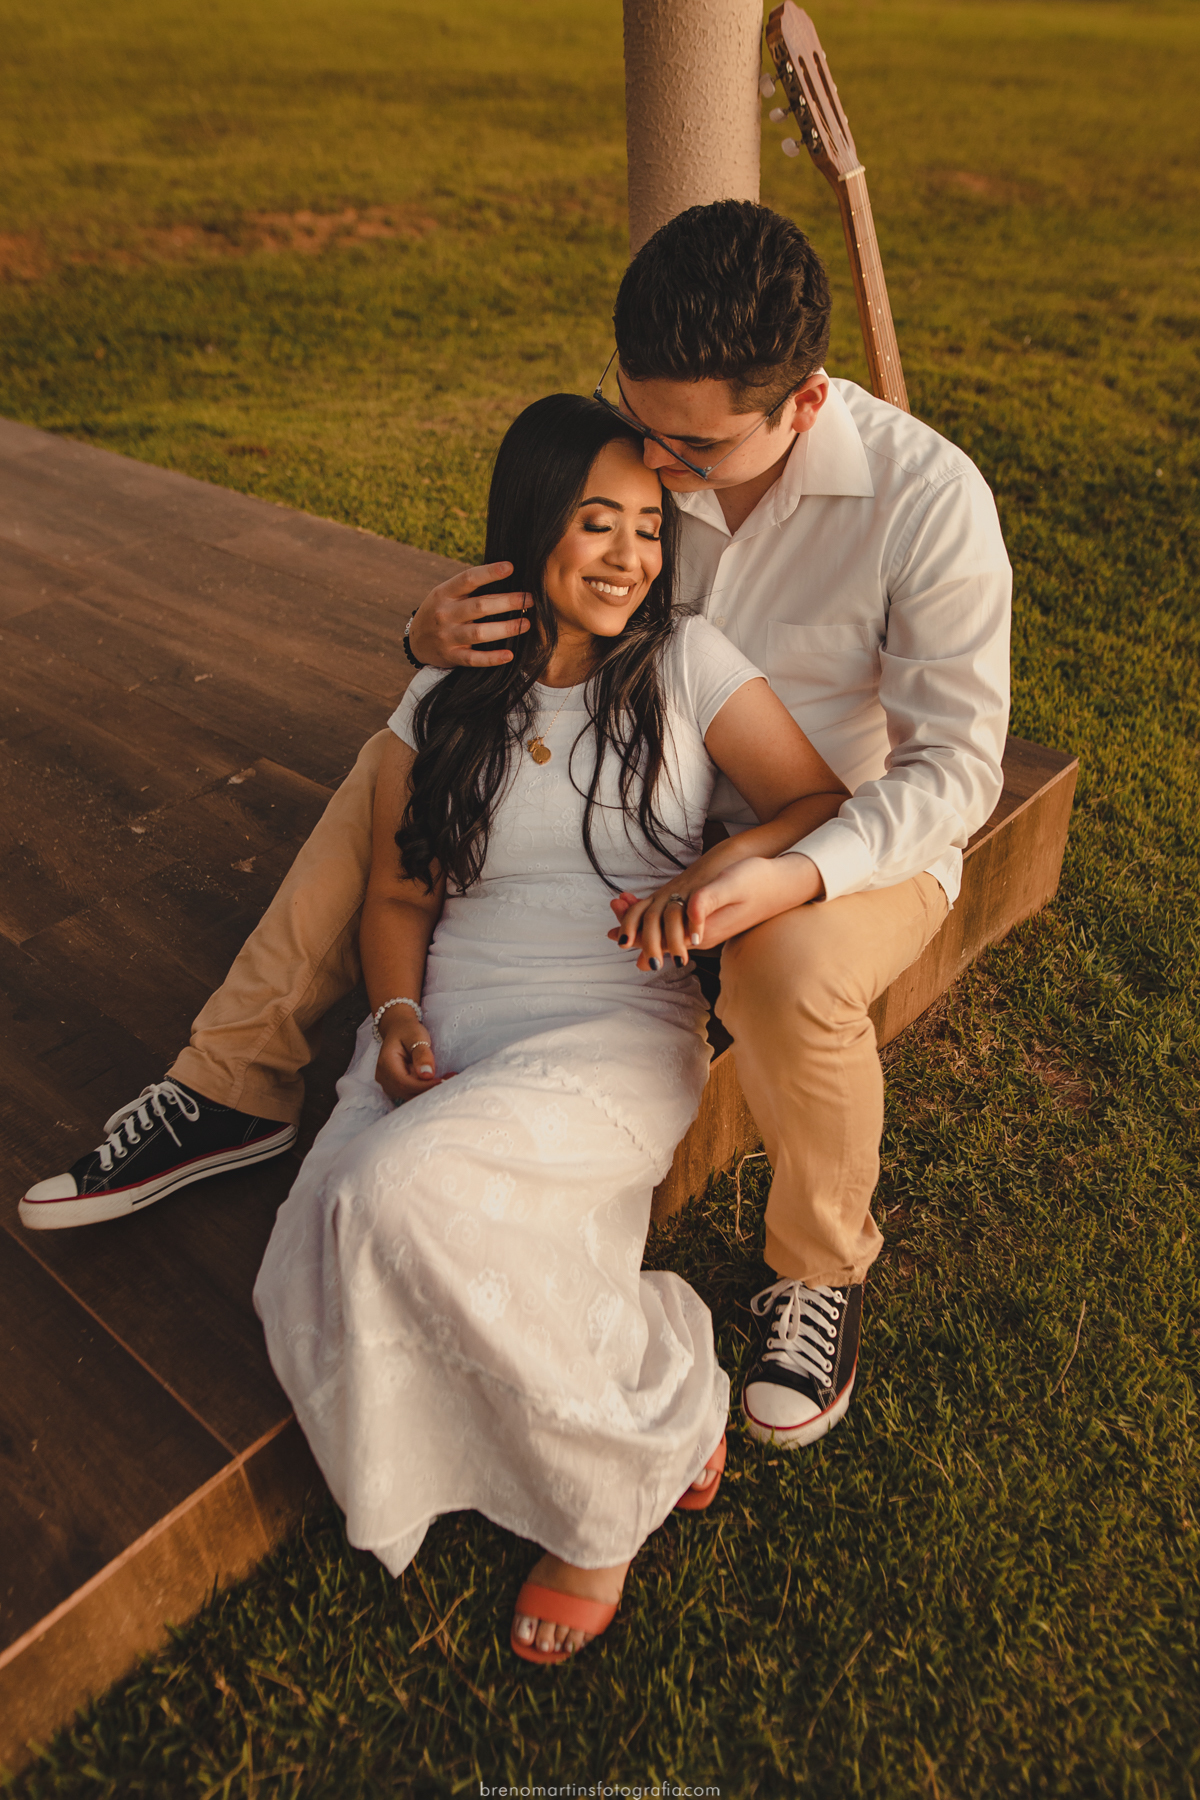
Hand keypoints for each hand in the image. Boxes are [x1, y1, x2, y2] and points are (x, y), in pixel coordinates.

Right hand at [374, 1012, 451, 1101]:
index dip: (424, 1086)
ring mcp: (388, 1083)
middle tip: (451, 1080)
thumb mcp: (416, 1036)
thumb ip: (422, 1054)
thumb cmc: (408, 1030)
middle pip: (407, 1092)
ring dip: (429, 1091)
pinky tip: (438, 1081)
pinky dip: (425, 1090)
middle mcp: (384, 1077)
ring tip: (448, 1079)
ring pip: (410, 1095)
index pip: (404, 1082)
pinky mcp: (396, 1086)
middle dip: (430, 1090)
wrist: (399, 1029)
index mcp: (386, 1063)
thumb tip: (427, 1074)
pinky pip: (411, 1093)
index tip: (443, 1081)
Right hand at [408, 562, 531, 667]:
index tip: (511, 568)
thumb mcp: (446, 594)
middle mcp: (445, 614)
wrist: (415, 641)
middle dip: (508, 602)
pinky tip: (510, 655)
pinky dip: (493, 658)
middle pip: (480, 606)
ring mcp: (447, 636)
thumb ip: (469, 587)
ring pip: (480, 633)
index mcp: (444, 593)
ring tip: (526, 624)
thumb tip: (507, 573)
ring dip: (506, 628)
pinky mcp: (451, 656)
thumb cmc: (441, 611)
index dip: (490, 573)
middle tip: (529, 599)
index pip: (468, 579)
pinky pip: (474, 659)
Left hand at [609, 855, 823, 967]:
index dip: (634, 930)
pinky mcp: (710, 919)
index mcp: (700, 932)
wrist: (785, 883)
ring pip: (665, 931)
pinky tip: (653, 907)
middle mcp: (700, 936)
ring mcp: (705, 929)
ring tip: (622, 904)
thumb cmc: (759, 880)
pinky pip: (677, 923)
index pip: (658, 939)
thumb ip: (708, 902)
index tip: (615, 922)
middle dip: (632, 927)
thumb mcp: (731, 886)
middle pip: (657, 938)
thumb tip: (688, 920)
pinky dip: (659, 915)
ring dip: (643, 920)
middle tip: (612, 912)